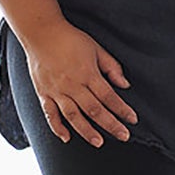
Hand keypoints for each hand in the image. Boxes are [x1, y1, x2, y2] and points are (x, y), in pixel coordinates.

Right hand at [19, 18, 137, 146]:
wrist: (42, 32)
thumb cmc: (71, 39)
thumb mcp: (96, 48)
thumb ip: (111, 67)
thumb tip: (125, 85)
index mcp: (88, 73)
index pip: (109, 96)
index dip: (122, 109)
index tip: (132, 120)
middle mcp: (73, 84)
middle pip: (94, 110)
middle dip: (111, 124)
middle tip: (124, 136)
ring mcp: (57, 91)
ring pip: (73, 116)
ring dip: (87, 131)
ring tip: (99, 142)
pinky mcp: (44, 93)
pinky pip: (50, 114)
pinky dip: (57, 128)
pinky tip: (67, 138)